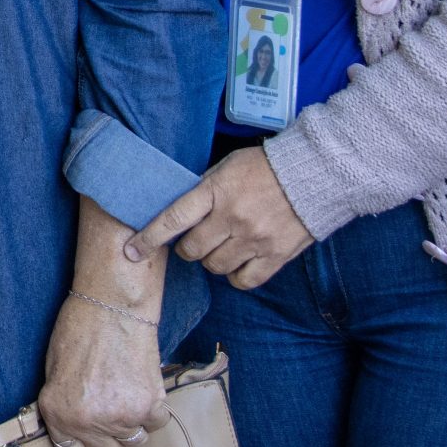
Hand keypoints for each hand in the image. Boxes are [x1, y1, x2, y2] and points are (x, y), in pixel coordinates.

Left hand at [34, 292, 168, 446]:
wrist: (111, 307)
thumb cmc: (78, 331)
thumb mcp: (54, 373)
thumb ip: (63, 407)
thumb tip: (74, 429)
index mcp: (58, 415)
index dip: (84, 444)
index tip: (90, 434)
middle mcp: (88, 423)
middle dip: (110, 437)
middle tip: (111, 411)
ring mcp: (120, 418)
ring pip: (135, 440)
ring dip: (133, 423)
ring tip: (127, 393)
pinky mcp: (148, 406)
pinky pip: (156, 423)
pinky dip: (153, 410)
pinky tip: (143, 386)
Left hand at [127, 146, 310, 289]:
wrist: (315, 173)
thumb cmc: (266, 167)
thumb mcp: (227, 167)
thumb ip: (204, 191)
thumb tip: (180, 213)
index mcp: (216, 191)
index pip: (173, 219)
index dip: (149, 238)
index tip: (132, 252)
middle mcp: (232, 218)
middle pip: (192, 250)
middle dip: (188, 247)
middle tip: (198, 238)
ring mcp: (254, 239)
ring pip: (215, 266)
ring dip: (213, 260)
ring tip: (224, 245)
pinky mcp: (276, 255)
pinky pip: (243, 280)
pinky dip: (237, 275)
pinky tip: (240, 261)